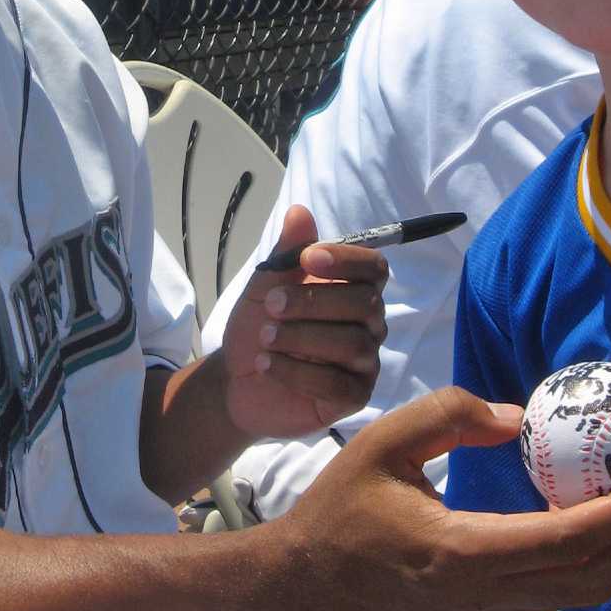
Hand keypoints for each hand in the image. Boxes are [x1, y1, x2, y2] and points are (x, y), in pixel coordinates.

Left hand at [218, 205, 387, 441]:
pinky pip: (338, 384)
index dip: (346, 260)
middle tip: (271, 305)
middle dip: (314, 301)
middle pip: (365, 303)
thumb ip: (285, 254)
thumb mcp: (264, 286)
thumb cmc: (260, 325)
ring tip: (265, 337)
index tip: (307, 259)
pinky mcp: (354, 397)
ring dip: (302, 337)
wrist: (237, 378)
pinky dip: (298, 372)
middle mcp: (369, 324)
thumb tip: (300, 212)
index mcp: (354, 289)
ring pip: (352, 343)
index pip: (373, 268)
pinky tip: (268, 365)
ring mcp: (365, 362)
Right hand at [272, 387, 610, 610]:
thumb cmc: (337, 512)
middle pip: (591, 579)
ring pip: (574, 597)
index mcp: (463, 553)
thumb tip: (520, 418)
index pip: (569, 539)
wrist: (297, 592)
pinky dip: (581, 569)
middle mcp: (483, 599)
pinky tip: (584, 531)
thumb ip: (453, 415)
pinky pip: (546, 600)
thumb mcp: (385, 443)